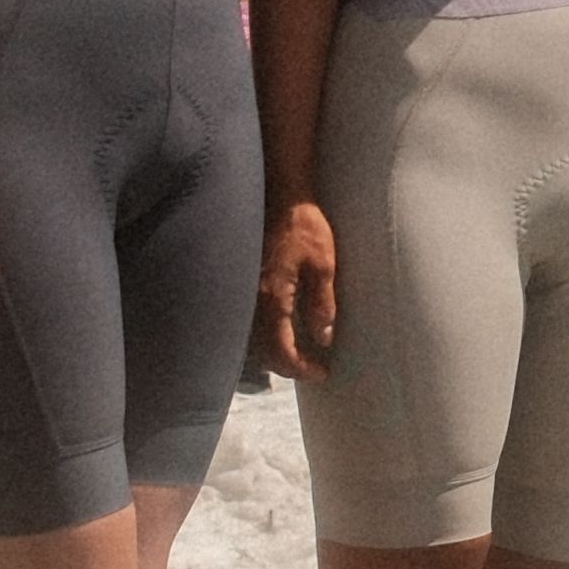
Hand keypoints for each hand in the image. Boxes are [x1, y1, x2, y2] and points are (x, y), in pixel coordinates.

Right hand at [261, 195, 347, 378]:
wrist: (279, 195)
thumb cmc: (305, 227)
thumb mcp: (324, 265)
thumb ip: (322, 304)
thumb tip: (323, 338)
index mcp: (272, 299)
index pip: (282, 351)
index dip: (301, 368)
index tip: (321, 373)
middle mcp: (251, 301)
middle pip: (263, 352)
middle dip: (287, 366)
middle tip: (312, 368)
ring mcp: (244, 292)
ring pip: (252, 340)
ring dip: (273, 354)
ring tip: (297, 355)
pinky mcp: (244, 282)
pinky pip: (249, 322)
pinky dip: (264, 336)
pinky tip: (280, 331)